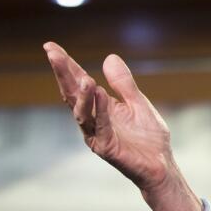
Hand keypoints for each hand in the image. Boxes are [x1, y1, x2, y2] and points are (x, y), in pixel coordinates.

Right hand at [43, 42, 174, 191]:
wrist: (160, 164)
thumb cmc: (148, 136)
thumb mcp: (137, 102)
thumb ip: (123, 83)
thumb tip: (109, 57)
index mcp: (98, 107)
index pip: (78, 83)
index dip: (66, 65)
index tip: (50, 46)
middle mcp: (92, 120)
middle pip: (72, 95)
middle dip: (63, 74)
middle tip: (52, 53)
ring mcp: (96, 135)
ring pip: (82, 113)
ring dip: (81, 94)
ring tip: (84, 77)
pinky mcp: (106, 148)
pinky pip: (102, 126)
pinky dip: (101, 110)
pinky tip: (100, 94)